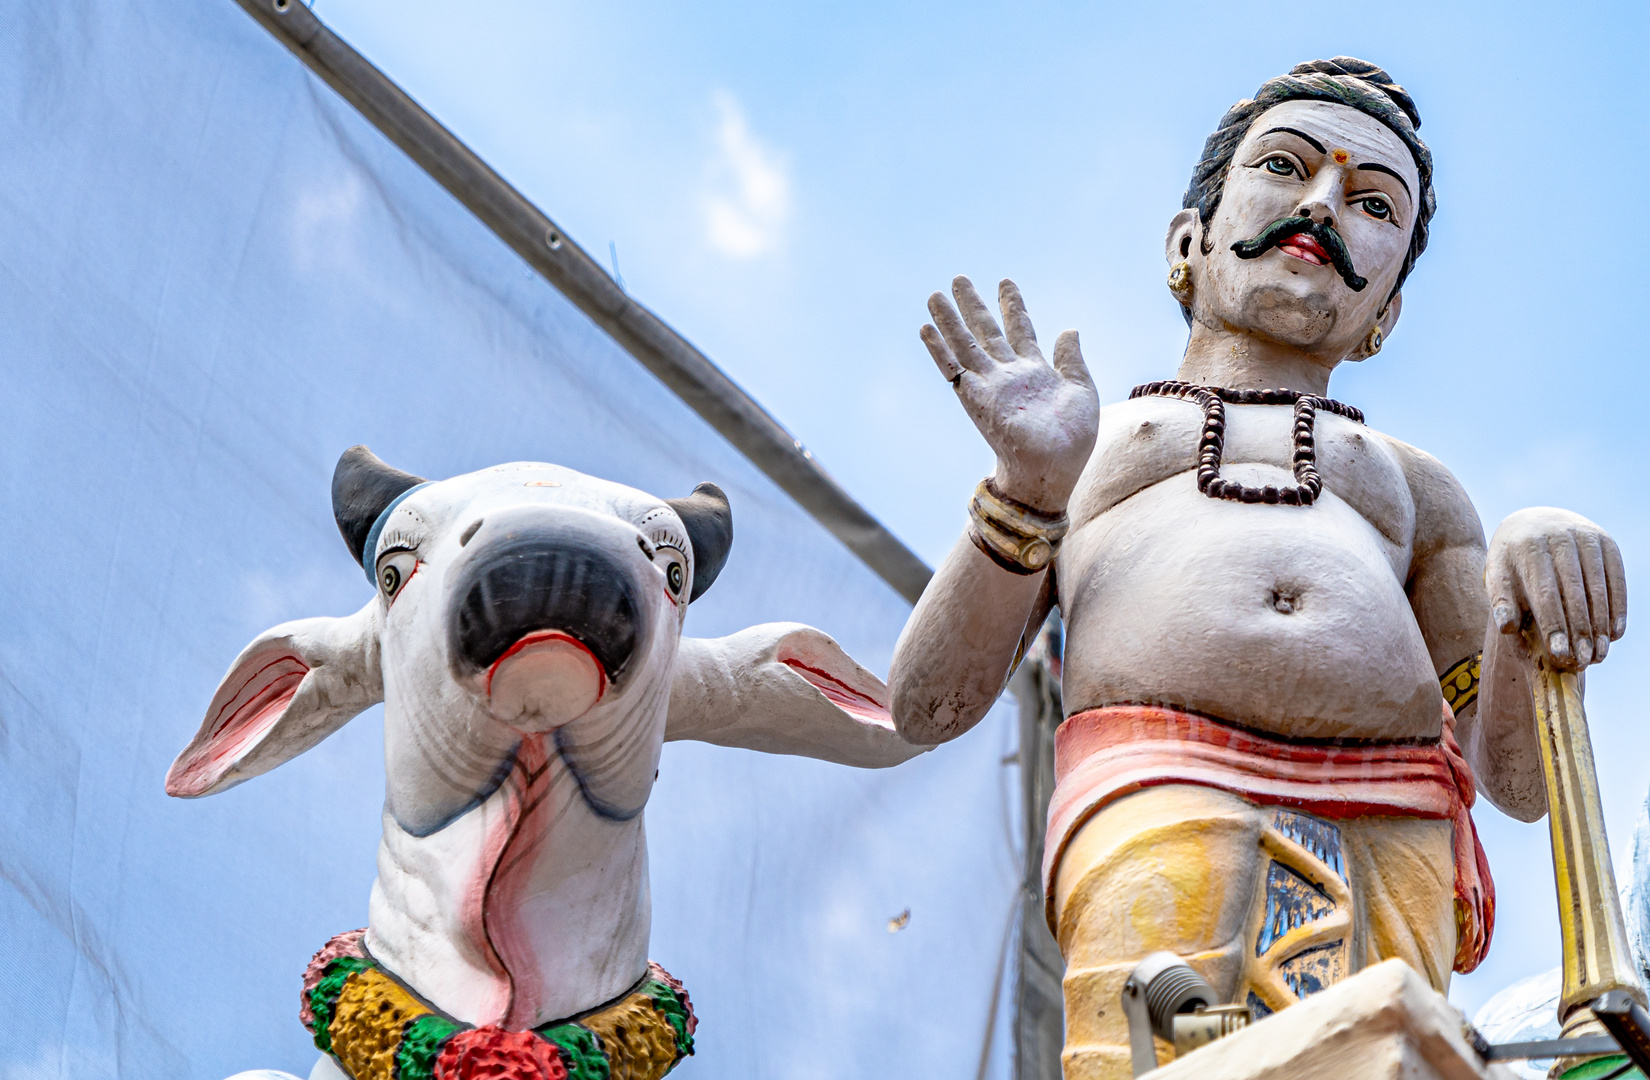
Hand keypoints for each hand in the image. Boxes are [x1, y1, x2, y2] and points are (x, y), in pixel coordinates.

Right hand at [922, 276, 1098, 512]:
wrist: (1052, 467)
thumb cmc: (1071, 438)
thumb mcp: (1081, 390)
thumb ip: (1071, 359)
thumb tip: (1068, 329)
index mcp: (1035, 371)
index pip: (1020, 329)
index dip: (1012, 306)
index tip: (1005, 282)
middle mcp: (1008, 374)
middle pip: (986, 331)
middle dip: (973, 305)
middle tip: (959, 279)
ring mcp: (990, 385)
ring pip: (965, 344)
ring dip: (950, 320)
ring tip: (936, 294)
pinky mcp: (975, 397)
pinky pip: (953, 368)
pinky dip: (939, 348)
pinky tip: (926, 328)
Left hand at [1487, 507, 1625, 669]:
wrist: (1533, 522)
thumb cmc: (1513, 561)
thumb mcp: (1498, 576)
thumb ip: (1501, 601)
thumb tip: (1507, 628)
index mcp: (1528, 547)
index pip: (1545, 593)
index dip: (1554, 625)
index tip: (1560, 655)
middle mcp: (1560, 538)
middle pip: (1574, 592)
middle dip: (1580, 631)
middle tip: (1582, 662)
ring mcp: (1586, 538)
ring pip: (1598, 588)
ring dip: (1601, 625)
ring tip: (1598, 654)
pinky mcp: (1607, 543)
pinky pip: (1616, 579)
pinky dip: (1617, 608)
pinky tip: (1614, 634)